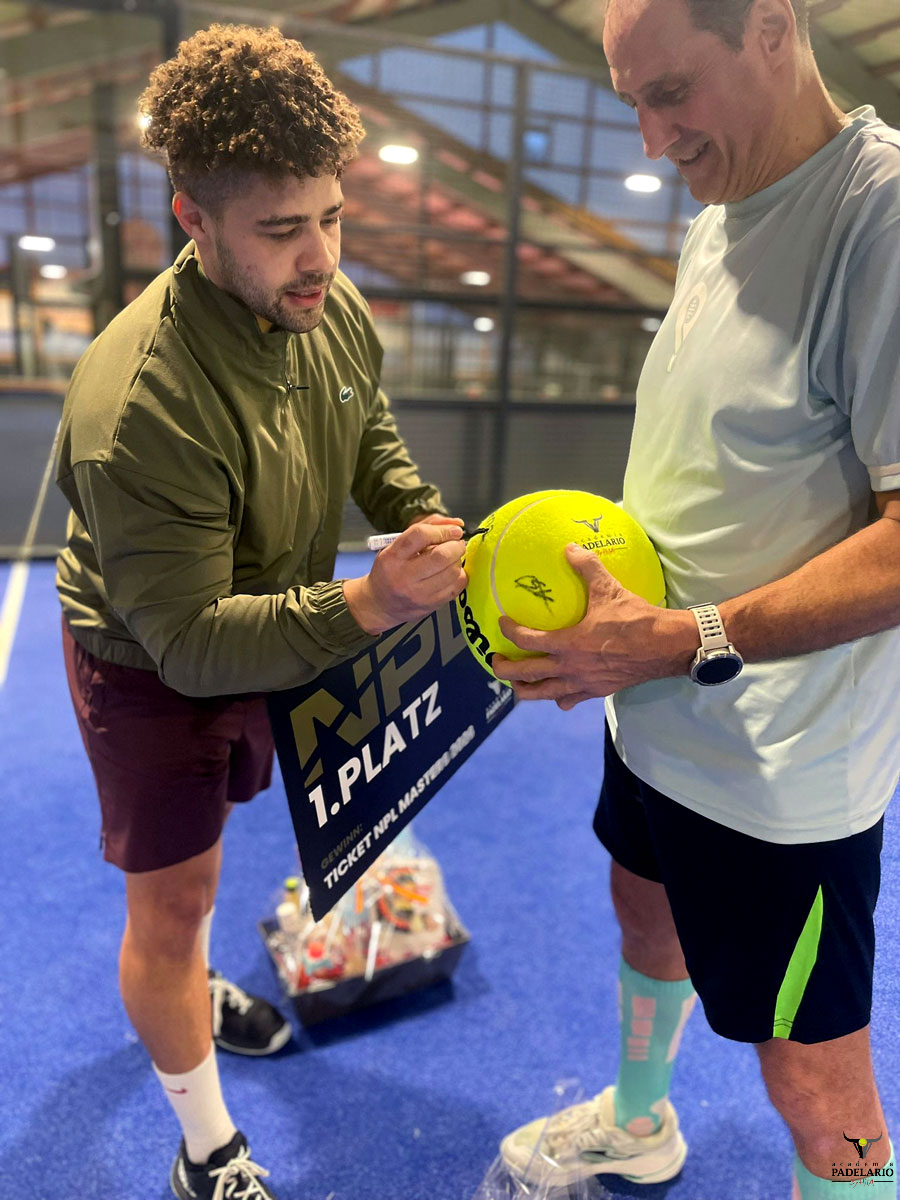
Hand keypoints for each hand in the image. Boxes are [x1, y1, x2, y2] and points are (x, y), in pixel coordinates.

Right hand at [344, 517, 466, 633]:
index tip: (454, 530)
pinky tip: (451, 573)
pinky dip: (459, 575)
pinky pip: (457, 587)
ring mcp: (418, 594)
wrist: (380, 604)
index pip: (420, 535)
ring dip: (458, 560)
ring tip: (451, 559)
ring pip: (452, 572)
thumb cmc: (390, 570)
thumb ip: (425, 527)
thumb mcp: (396, 545)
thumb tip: (456, 523)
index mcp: (392, 557)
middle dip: (456, 546)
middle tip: (457, 544)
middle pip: (441, 556)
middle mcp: (403, 576)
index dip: (442, 530)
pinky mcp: (430, 605)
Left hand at [491, 544, 695, 706]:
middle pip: (525, 676)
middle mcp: (570, 668)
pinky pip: (569, 700)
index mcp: (568, 644)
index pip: (526, 640)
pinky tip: (557, 691)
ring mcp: (582, 684)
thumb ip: (587, 566)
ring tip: (517, 683)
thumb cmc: (635, 618)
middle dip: (505, 670)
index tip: (503, 624)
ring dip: (525, 690)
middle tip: (496, 660)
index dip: (510, 632)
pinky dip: (558, 697)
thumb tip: (570, 548)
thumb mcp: (608, 588)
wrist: (665, 646)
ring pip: (543, 695)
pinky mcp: (596, 692)